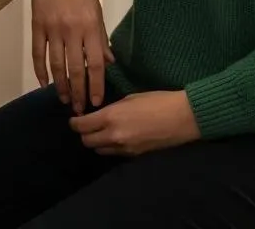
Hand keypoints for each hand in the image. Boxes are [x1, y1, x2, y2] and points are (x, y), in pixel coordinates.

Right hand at [29, 0, 114, 113]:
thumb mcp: (97, 10)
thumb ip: (101, 38)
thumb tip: (108, 62)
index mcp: (91, 26)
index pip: (95, 64)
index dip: (96, 85)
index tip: (96, 102)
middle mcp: (72, 30)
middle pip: (75, 69)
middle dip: (78, 93)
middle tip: (79, 110)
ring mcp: (53, 29)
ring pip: (56, 65)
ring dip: (60, 86)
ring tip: (64, 99)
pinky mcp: (38, 26)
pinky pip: (38, 54)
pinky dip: (40, 71)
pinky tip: (44, 83)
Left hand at [69, 91, 200, 155]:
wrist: (181, 118)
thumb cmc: (157, 100)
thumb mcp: (131, 98)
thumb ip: (113, 108)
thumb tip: (101, 113)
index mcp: (111, 117)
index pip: (82, 125)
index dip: (74, 123)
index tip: (74, 119)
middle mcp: (113, 135)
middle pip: (87, 141)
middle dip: (83, 133)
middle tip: (86, 125)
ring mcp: (123, 148)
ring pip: (99, 150)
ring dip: (96, 141)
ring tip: (100, 132)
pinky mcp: (133, 156)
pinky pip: (113, 154)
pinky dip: (109, 147)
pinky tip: (115, 138)